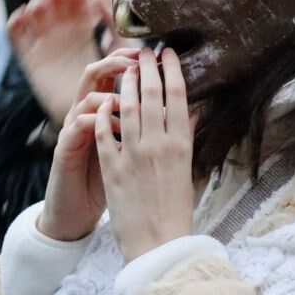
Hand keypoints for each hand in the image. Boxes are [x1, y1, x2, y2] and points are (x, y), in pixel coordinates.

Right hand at [10, 0, 112, 126]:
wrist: (91, 130)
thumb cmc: (111, 95)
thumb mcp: (117, 57)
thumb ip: (115, 30)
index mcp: (84, 32)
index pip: (76, 2)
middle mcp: (63, 37)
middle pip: (54, 4)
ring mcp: (46, 47)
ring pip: (36, 17)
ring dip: (37, 3)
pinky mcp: (32, 63)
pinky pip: (18, 40)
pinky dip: (15, 25)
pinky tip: (21, 15)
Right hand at [37, 49, 137, 241]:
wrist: (76, 214)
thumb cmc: (108, 184)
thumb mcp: (132, 154)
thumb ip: (153, 131)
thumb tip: (187, 114)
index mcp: (103, 113)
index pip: (114, 75)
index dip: (132, 61)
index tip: (156, 54)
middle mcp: (85, 115)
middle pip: (95, 74)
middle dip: (118, 63)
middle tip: (139, 57)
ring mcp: (73, 131)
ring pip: (86, 97)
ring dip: (110, 94)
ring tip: (130, 96)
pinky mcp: (64, 150)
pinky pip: (77, 127)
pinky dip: (95, 121)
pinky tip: (113, 124)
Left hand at [95, 47, 195, 262]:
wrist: (158, 244)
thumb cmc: (176, 211)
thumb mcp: (188, 172)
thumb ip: (185, 140)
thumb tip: (190, 114)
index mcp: (181, 146)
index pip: (178, 97)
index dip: (172, 70)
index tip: (168, 52)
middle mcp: (158, 145)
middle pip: (153, 94)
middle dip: (147, 67)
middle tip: (144, 50)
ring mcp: (133, 155)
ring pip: (128, 106)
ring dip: (126, 83)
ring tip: (125, 67)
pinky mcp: (112, 168)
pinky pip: (104, 131)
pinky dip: (104, 113)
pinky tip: (104, 101)